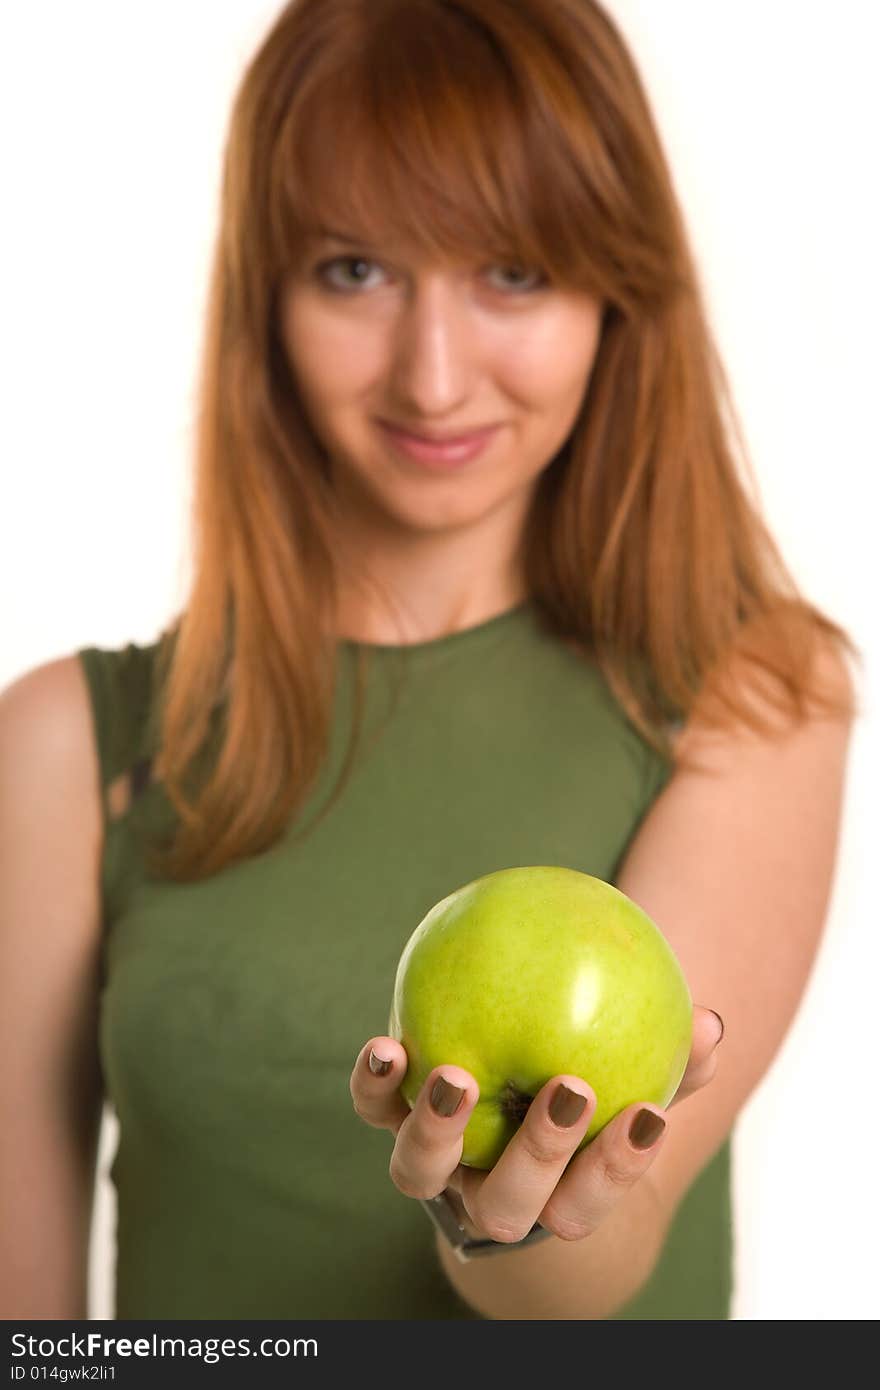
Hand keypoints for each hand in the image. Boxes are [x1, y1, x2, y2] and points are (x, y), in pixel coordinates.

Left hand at [349, 1005, 722, 1244]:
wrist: (500, 1107)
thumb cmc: (587, 1092)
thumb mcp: (632, 1078)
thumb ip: (673, 1061)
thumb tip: (713, 1023)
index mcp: (552, 1195)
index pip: (586, 1200)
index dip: (616, 1166)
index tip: (648, 1113)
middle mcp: (487, 1191)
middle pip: (508, 1204)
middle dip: (540, 1154)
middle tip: (569, 1089)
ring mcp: (433, 1164)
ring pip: (421, 1173)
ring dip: (438, 1128)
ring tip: (457, 1077)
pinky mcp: (390, 1122)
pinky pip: (373, 1108)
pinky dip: (374, 1083)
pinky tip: (386, 1045)